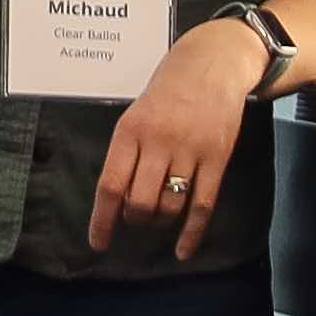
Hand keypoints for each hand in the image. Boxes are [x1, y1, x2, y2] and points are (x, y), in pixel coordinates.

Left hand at [90, 14, 275, 255]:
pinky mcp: (217, 158)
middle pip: (140, 201)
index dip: (102, 220)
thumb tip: (117, 198)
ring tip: (158, 218)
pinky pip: (203, 205)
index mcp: (129, 131)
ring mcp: (190, 151)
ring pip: (170, 205)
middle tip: (135, 217)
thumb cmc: (167, 91)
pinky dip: (192, 232)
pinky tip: (182, 249)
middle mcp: (158, 143)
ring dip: (161, 221)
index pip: (110, 185)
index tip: (98, 242)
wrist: (210, 65)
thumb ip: (126, 152)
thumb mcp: (135, 114)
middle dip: (135, 218)